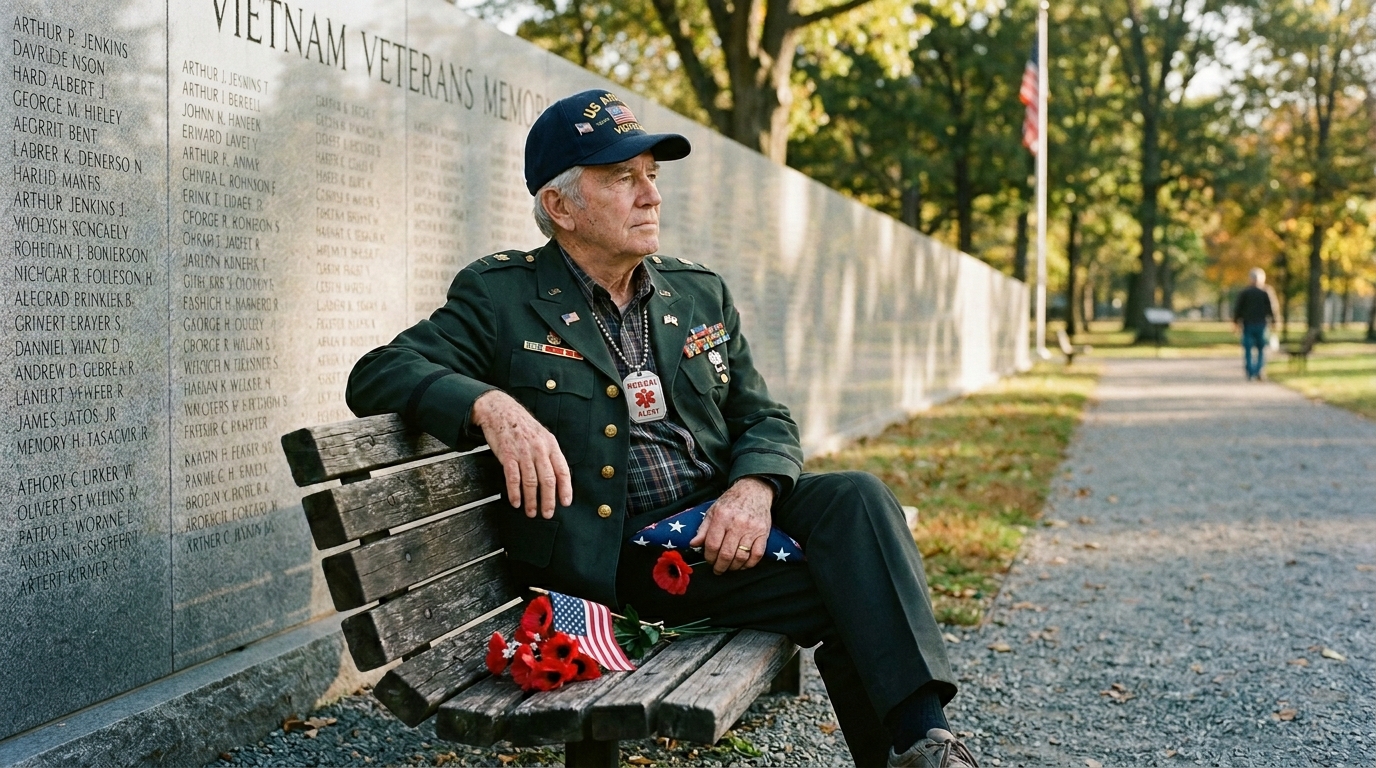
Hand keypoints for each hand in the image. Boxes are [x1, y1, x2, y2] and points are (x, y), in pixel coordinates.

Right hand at [471, 390, 572, 518]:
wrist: (500, 410)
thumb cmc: (522, 425)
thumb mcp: (542, 435)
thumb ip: (549, 454)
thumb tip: (557, 477)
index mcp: (551, 444)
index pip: (562, 470)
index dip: (565, 489)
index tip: (566, 503)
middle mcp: (539, 449)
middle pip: (547, 480)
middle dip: (548, 500)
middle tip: (547, 513)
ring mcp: (523, 452)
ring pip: (530, 482)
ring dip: (531, 500)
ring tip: (531, 512)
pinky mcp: (507, 455)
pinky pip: (513, 478)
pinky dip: (515, 492)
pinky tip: (516, 502)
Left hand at [689, 477, 773, 574]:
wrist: (754, 490)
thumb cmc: (731, 502)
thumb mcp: (713, 511)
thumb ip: (703, 529)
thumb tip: (693, 544)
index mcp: (722, 517)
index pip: (712, 544)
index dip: (709, 557)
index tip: (709, 560)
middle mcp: (737, 523)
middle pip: (726, 554)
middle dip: (719, 566)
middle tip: (717, 569)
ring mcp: (752, 529)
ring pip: (741, 557)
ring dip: (733, 567)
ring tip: (729, 567)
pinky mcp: (764, 533)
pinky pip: (757, 555)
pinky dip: (749, 564)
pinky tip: (743, 564)